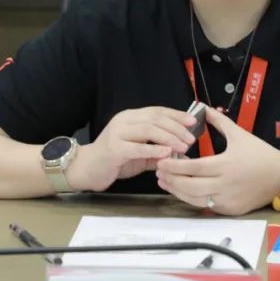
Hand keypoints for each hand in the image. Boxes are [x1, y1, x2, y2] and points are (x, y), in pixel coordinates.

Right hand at [67, 107, 195, 191]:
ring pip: (148, 130)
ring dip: (169, 137)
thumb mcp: (140, 154)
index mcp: (131, 118)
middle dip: (176, 127)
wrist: (86, 169)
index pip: (157, 111)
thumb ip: (159, 152)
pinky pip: (137, 147)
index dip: (176, 115)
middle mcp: (124, 121)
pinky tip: (166, 153)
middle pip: (155, 119)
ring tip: (183, 146)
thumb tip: (183, 155)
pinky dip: (153, 150)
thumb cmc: (114, 161)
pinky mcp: (113, 149)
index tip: (193, 121)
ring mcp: (117, 133)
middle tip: (191, 138)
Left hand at [155, 107, 279, 215]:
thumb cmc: (260, 153)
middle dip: (171, 179)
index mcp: (226, 164)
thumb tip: (203, 107)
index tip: (162, 161)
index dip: (174, 166)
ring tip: (165, 182)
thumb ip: (219, 121)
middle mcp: (225, 184)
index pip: (193, 167)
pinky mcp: (230, 209)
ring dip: (177, 191)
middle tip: (159, 171)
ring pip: (194, 199)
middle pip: (189, 186)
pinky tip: (183, 191)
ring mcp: (227, 199)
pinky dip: (192, 199)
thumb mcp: (240, 134)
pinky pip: (206, 205)